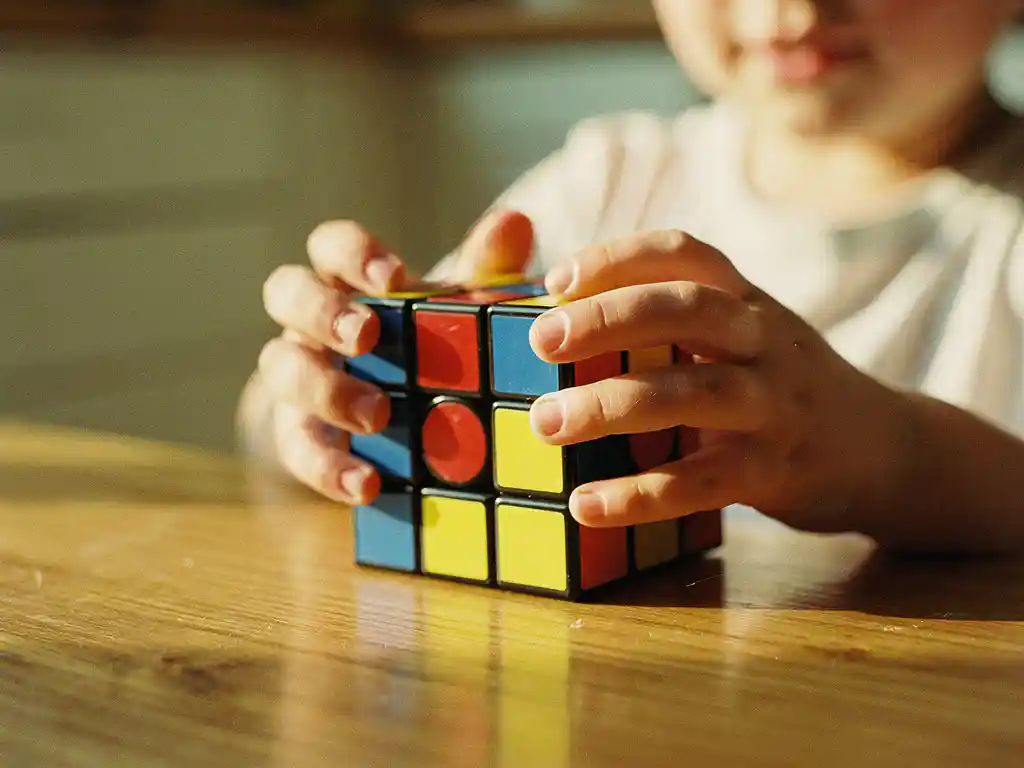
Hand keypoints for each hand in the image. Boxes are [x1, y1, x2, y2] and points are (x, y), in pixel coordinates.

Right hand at [256, 209, 534, 503]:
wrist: (404, 414)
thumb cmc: (431, 343)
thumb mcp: (463, 309)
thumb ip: (485, 270)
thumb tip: (513, 222)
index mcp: (347, 280)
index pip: (330, 246)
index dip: (353, 253)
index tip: (393, 277)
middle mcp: (309, 321)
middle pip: (285, 293)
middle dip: (321, 312)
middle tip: (366, 337)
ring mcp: (296, 378)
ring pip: (280, 371)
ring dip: (325, 390)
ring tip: (377, 415)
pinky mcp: (298, 436)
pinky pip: (296, 450)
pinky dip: (327, 469)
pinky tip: (367, 484)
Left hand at [528, 230, 908, 533]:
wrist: (885, 449)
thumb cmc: (782, 386)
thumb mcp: (744, 337)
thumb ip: (675, 324)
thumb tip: (561, 320)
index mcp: (745, 300)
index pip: (683, 255)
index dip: (617, 258)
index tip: (555, 282)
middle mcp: (764, 340)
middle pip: (689, 309)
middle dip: (608, 319)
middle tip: (540, 342)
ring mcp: (777, 405)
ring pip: (696, 393)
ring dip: (613, 405)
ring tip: (545, 424)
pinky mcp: (778, 471)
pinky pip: (704, 481)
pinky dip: (641, 494)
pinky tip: (586, 504)